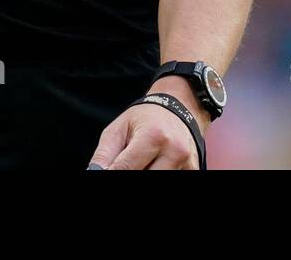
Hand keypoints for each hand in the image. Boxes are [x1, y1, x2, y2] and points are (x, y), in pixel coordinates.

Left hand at [89, 77, 210, 169]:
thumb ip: (105, 154)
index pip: (127, 168)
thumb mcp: (119, 129)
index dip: (112, 173)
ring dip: (144, 172)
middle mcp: (174, 151)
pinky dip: (158, 172)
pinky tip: (153, 163)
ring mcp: (187, 163)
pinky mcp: (193, 170)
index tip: (105, 172)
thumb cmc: (145, 118)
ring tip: (141, 160)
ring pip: (157, 180)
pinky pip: (171, 178)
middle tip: (125, 164)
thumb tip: (96, 173)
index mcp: (153, 135)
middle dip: (130, 173)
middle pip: (145, 177)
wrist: (178, 109)